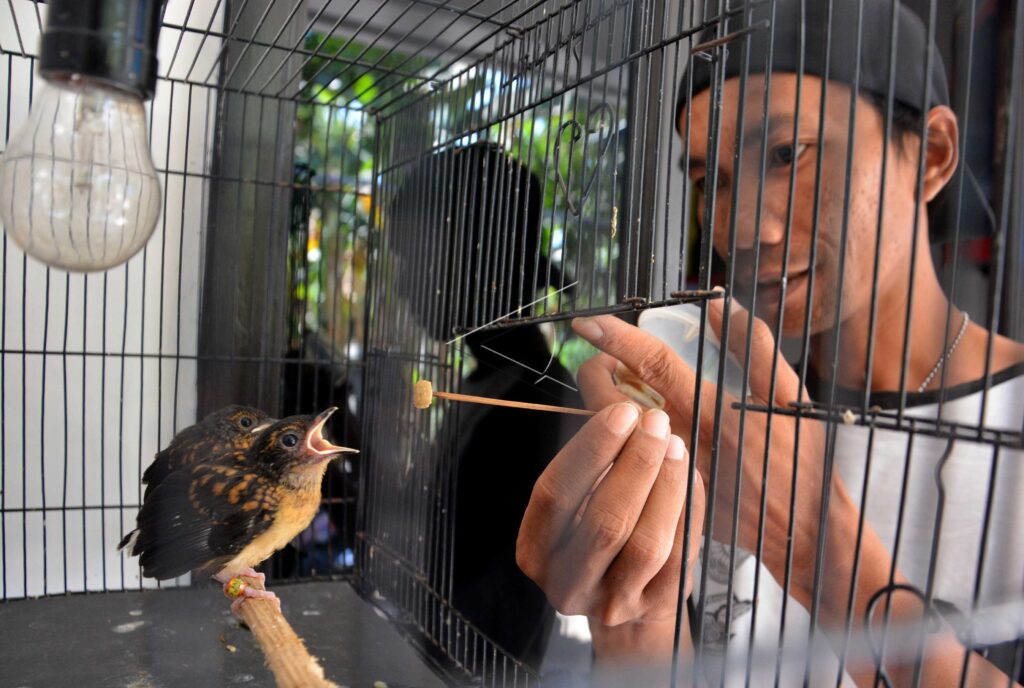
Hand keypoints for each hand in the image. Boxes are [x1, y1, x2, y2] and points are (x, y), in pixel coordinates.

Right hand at [516, 403, 703, 657]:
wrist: (620, 604)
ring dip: (665, 485)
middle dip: (635, 463)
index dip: (590, 450)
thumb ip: (588, 471)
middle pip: (604, 521)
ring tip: (675, 444)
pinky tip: (690, 475)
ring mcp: (613, 603)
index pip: (555, 495)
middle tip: (655, 422)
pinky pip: (679, 557)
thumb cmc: (592, 535)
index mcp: (535, 550)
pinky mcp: (655, 608)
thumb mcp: (574, 507)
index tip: (621, 413)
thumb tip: (621, 415)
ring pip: (646, 543)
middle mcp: (567, 585)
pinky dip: (687, 509)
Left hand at [571, 298, 855, 602]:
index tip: (587, 320)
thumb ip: (754, 345)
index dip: (616, 337)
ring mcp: (663, 477)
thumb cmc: (800, 460)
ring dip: (605, 405)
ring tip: (624, 390)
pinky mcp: (660, 503)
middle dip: (596, 371)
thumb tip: (718, 304)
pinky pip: (620, 466)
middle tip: (608, 359)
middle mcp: (677, 444)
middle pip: (610, 401)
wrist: (803, 532)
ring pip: (609, 435)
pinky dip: (618, 441)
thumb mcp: (788, 395)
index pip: (651, 364)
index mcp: (707, 412)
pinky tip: (634, 431)